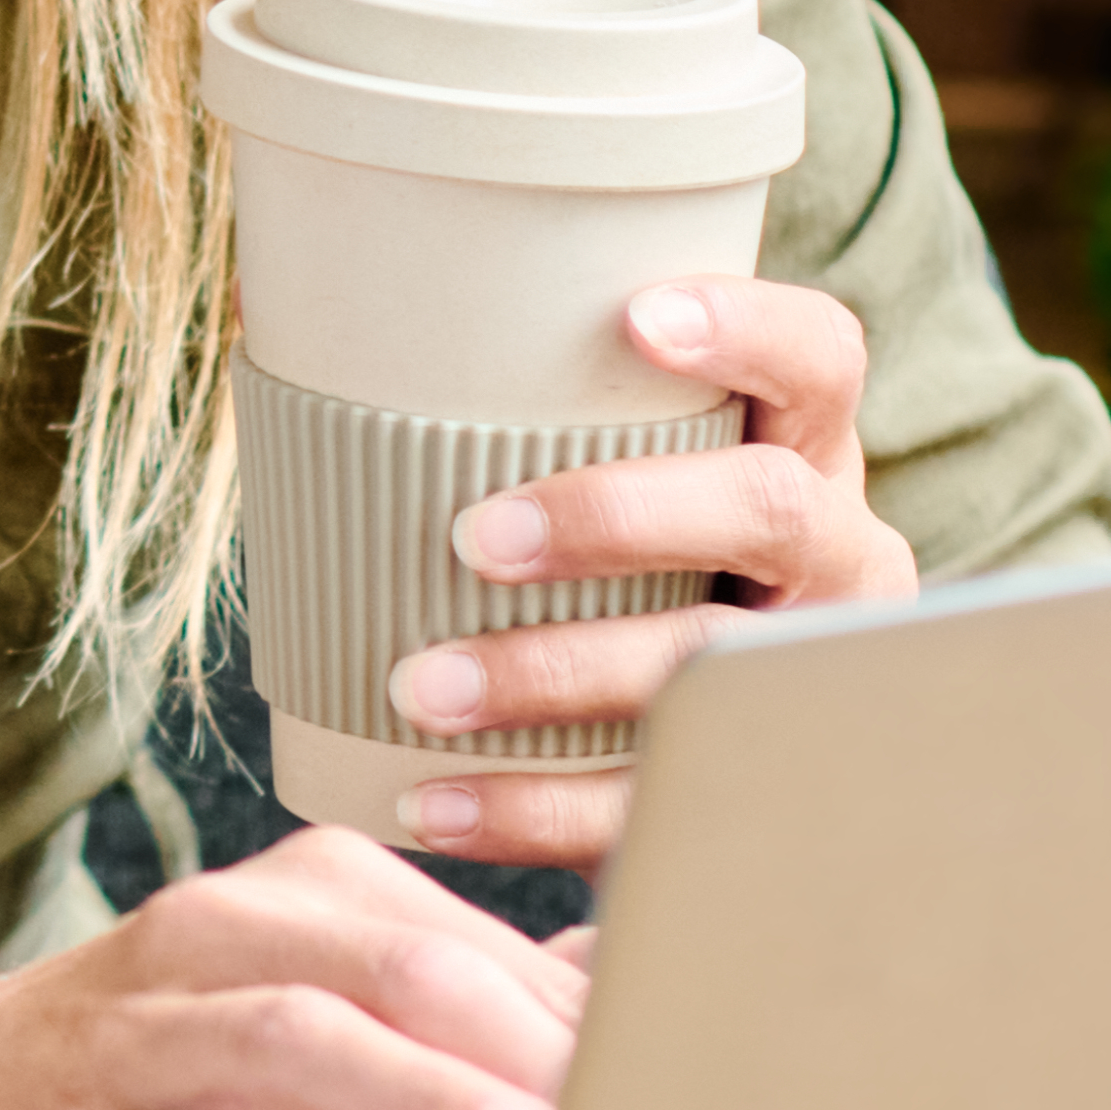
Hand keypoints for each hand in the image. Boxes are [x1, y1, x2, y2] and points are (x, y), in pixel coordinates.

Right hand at [0, 829, 588, 1109]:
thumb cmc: (160, 1050)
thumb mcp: (312, 993)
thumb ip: (466, 990)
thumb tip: (637, 975)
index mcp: (296, 896)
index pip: (464, 942)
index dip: (581, 1017)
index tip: (688, 1081)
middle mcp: (216, 941)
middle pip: (392, 968)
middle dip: (522, 1042)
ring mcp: (137, 1040)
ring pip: (287, 1042)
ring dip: (417, 1097)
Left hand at [385, 274, 915, 870]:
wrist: (698, 760)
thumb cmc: (619, 568)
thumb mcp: (613, 481)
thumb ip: (509, 413)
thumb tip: (274, 301)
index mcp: (804, 456)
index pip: (818, 361)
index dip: (747, 328)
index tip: (634, 319)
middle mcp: (837, 561)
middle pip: (770, 510)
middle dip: (619, 516)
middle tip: (476, 536)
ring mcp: (809, 683)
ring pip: (709, 669)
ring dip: (552, 673)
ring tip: (420, 686)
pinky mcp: (753, 795)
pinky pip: (650, 802)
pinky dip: (528, 809)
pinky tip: (430, 801)